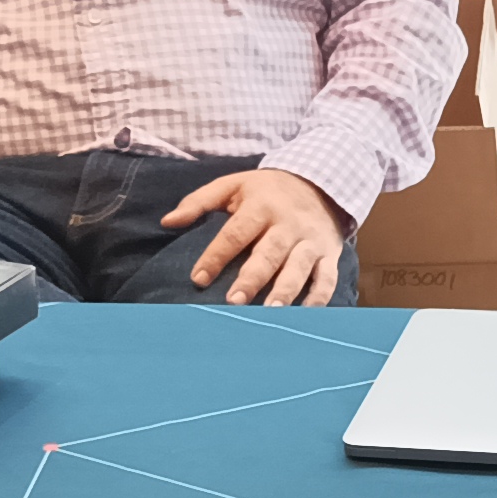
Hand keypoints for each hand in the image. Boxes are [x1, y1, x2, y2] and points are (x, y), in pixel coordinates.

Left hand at [162, 166, 348, 306]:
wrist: (319, 183)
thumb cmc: (266, 191)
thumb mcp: (232, 186)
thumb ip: (199, 202)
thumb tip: (167, 222)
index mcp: (261, 206)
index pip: (235, 233)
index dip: (216, 256)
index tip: (198, 279)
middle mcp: (287, 224)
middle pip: (269, 254)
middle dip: (252, 279)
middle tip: (234, 302)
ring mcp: (310, 240)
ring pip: (299, 268)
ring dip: (286, 291)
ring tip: (271, 313)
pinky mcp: (329, 254)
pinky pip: (327, 279)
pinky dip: (319, 298)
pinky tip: (306, 315)